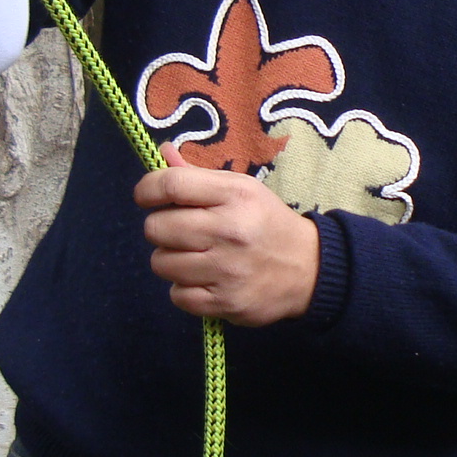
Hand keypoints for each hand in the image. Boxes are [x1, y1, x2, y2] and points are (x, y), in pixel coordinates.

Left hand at [134, 167, 320, 324]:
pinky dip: (184, 289)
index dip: (147, 189)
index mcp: (234, 195)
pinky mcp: (226, 302)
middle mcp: (230, 230)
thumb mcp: (241, 189)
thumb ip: (198, 175)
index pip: (171, 184)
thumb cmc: (265, 222)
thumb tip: (162, 153)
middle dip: (161, 229)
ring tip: (195, 257)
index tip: (147, 197)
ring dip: (171, 260)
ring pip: (161, 264)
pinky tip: (204, 280)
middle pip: (156, 228)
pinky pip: (177, 296)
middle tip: (181, 231)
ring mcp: (227, 269)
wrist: (310, 268)